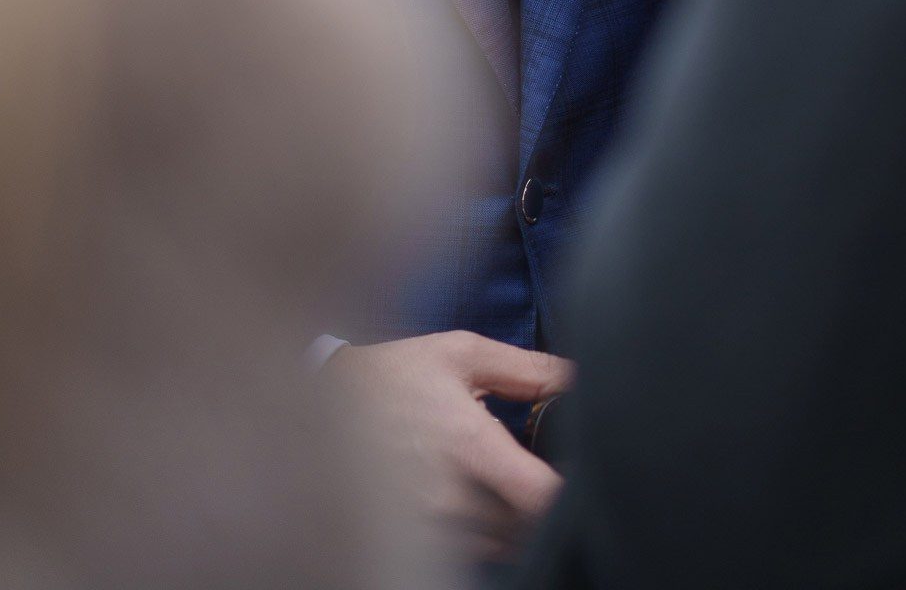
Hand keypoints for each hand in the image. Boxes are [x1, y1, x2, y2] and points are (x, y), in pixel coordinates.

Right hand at [324, 330, 570, 557]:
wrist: (325, 404)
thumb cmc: (396, 375)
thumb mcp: (460, 353)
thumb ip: (525, 369)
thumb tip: (576, 378)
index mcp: (471, 445)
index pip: (542, 498)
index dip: (571, 494)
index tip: (580, 477)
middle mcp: (452, 497)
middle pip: (529, 525)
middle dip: (539, 499)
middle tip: (532, 465)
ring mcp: (431, 526)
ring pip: (502, 543)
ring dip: (512, 518)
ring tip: (496, 477)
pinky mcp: (416, 540)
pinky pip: (471, 551)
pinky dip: (483, 530)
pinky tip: (472, 494)